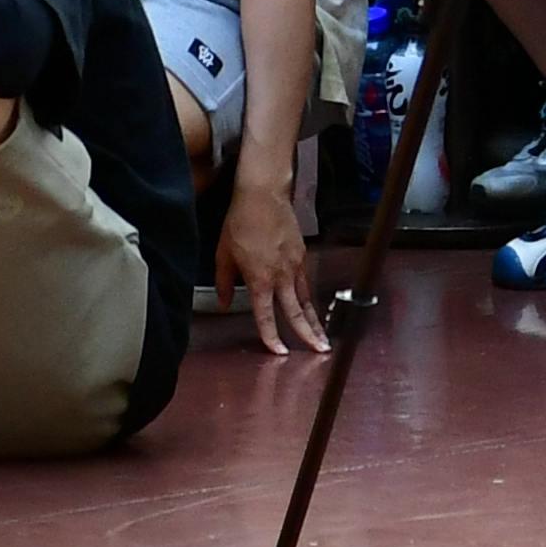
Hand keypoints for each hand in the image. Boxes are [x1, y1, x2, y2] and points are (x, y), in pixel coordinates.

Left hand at [220, 157, 328, 356]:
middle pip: (297, 311)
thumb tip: (224, 303)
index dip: (272, 336)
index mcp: (260, 278)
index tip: (278, 352)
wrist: (263, 194)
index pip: (266, 315)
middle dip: (308, 334)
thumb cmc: (241, 222)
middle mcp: (281, 275)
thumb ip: (224, 282)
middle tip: (320, 351)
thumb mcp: (223, 253)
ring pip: (306, 299)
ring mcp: (295, 264)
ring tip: (322, 338)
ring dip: (315, 320)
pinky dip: (309, 298)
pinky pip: (305, 282)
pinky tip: (311, 307)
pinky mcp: (301, 254)